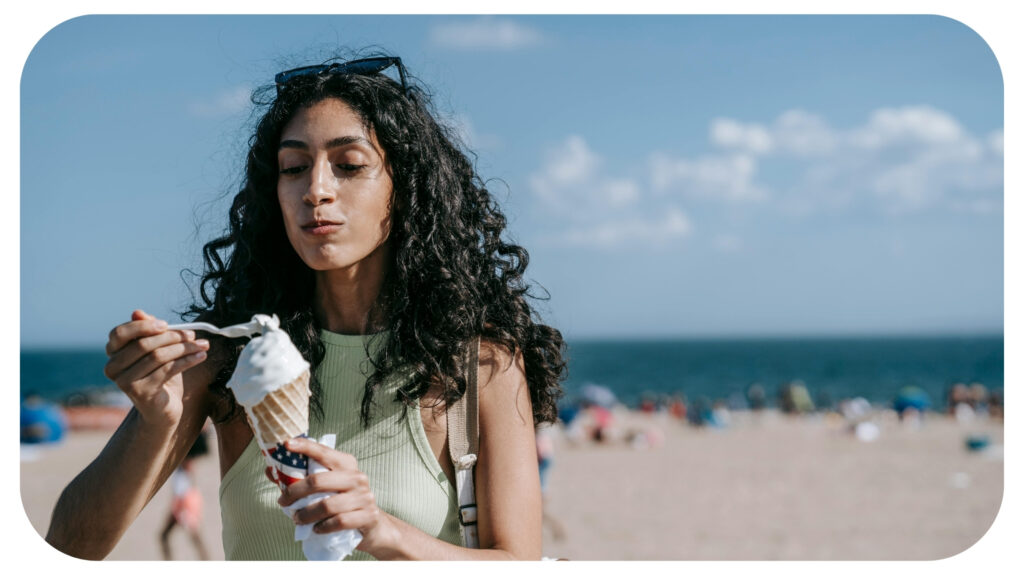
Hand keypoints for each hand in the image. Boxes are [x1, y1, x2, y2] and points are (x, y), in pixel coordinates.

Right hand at [103, 310, 209, 427]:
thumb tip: (137, 312)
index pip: (119, 333)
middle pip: (143, 344)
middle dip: (172, 337)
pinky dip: (187, 361)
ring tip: (203, 345)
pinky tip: (201, 356)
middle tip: (193, 335)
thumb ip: (148, 332)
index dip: (143, 326)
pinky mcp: (141, 393)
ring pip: (157, 356)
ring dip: (184, 348)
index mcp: (113, 354)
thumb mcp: (155, 351)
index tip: (166, 324)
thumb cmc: (160, 376)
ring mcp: (124, 382)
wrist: (163, 410)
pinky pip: (167, 370)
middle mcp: (113, 368)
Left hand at [276, 437, 393, 553]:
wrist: (372, 524)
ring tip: (296, 518)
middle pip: (318, 481)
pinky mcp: (367, 516)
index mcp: (346, 464)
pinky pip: (339, 521)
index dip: (304, 447)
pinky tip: (316, 528)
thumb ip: (300, 479)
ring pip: (327, 505)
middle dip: (294, 492)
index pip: (323, 451)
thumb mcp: (326, 487)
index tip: (286, 444)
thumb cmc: (342, 501)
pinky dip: (322, 527)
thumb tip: (271, 471)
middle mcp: (357, 477)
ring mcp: (364, 496)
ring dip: (305, 514)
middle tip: (282, 501)